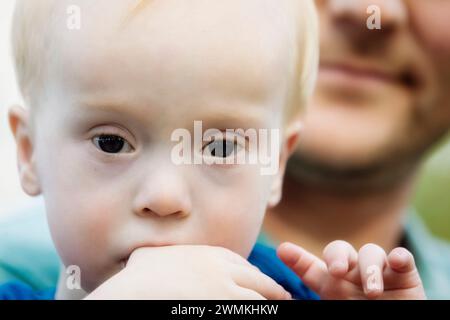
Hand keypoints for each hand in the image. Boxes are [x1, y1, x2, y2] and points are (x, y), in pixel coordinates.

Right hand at [85, 245, 291, 299]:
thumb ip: (158, 255)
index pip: (241, 264)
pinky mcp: (226, 304)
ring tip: (281, 307)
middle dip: (272, 290)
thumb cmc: (134, 279)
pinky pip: (253, 307)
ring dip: (269, 303)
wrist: (132, 292)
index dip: (252, 276)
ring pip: (260, 297)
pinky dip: (259, 309)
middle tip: (283, 298)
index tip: (258, 284)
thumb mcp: (147, 258)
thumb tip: (142, 255)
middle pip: (258, 280)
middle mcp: (221, 268)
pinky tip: (264, 311)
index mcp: (207, 254)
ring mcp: (226, 289)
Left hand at [277, 241, 425, 299]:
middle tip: (336, 271)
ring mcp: (379, 272)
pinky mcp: (405, 275)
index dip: (297, 258)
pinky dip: (400, 257)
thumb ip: (324, 302)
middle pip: (338, 250)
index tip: (283, 250)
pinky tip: (397, 262)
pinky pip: (402, 258)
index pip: (310, 269)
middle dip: (336, 256)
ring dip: (370, 268)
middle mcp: (353, 274)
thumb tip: (292, 304)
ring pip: (370, 251)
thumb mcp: (337, 312)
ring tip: (373, 292)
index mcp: (332, 287)